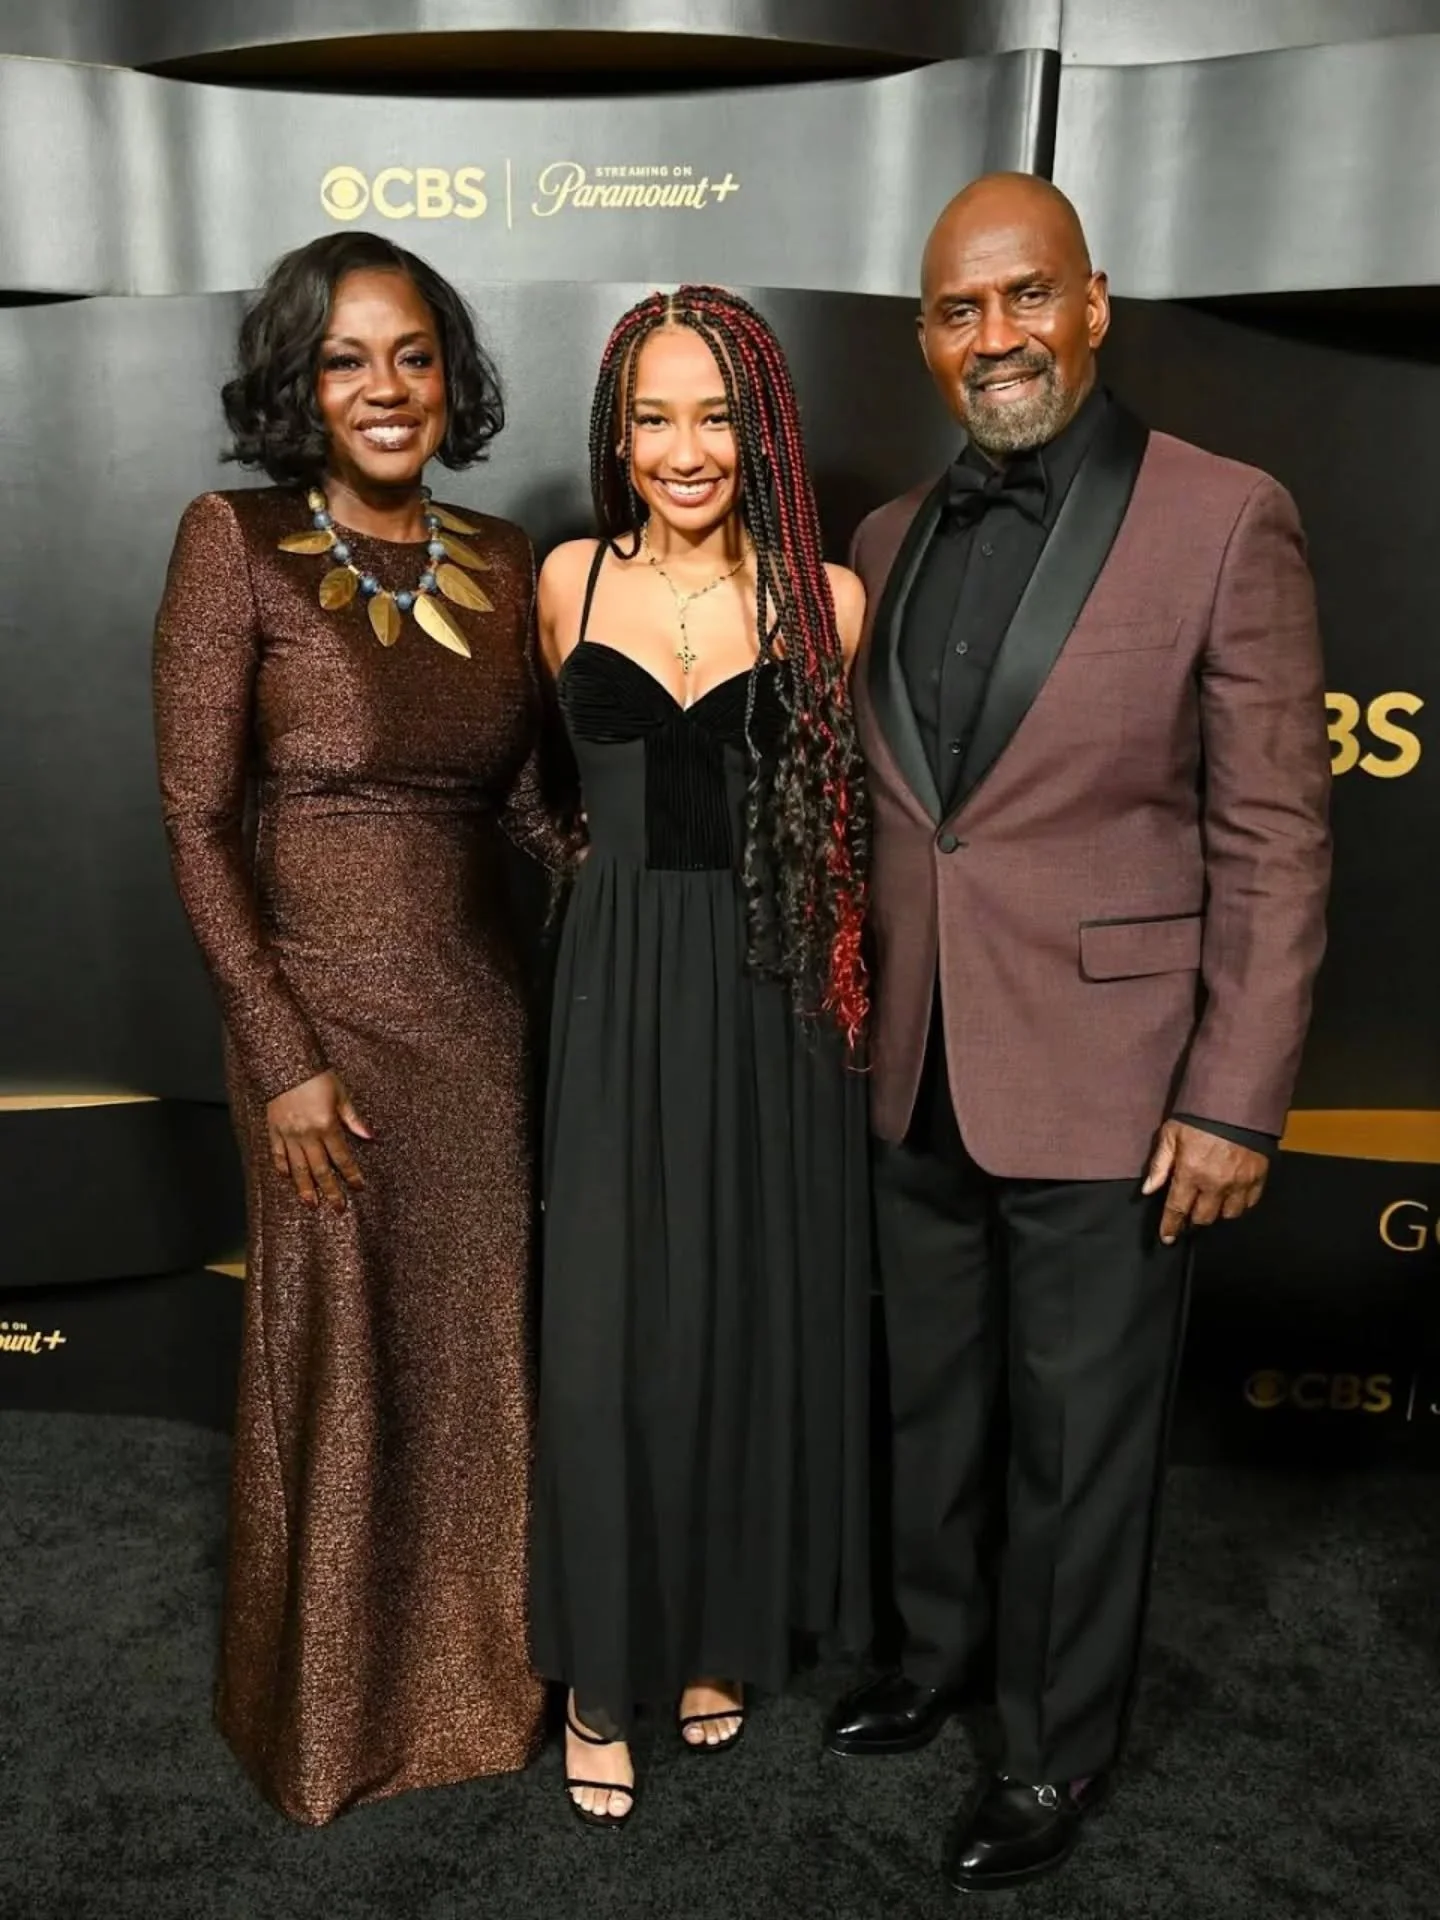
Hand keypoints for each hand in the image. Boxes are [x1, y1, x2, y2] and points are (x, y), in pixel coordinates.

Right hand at [266, 1070, 372, 1214]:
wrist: (285, 1063)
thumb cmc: (316, 1075)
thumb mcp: (341, 1093)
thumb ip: (353, 1118)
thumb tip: (369, 1136)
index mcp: (326, 1125)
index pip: (342, 1157)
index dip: (351, 1174)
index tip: (358, 1187)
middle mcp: (307, 1134)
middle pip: (320, 1169)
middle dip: (331, 1190)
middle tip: (338, 1208)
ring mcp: (288, 1134)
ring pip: (298, 1167)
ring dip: (305, 1188)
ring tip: (311, 1204)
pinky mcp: (273, 1129)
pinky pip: (277, 1153)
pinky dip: (282, 1167)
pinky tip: (287, 1178)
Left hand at [1142, 1120, 1267, 1245]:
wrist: (1237, 1100)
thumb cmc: (1199, 1116)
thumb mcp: (1171, 1135)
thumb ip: (1159, 1164)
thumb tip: (1147, 1190)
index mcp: (1191, 1173)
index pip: (1178, 1209)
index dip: (1171, 1226)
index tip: (1167, 1238)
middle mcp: (1216, 1183)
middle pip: (1204, 1217)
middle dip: (1194, 1219)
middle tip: (1189, 1214)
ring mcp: (1240, 1182)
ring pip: (1228, 1214)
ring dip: (1217, 1212)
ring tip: (1210, 1204)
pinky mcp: (1259, 1177)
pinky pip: (1249, 1203)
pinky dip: (1239, 1204)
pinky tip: (1231, 1196)